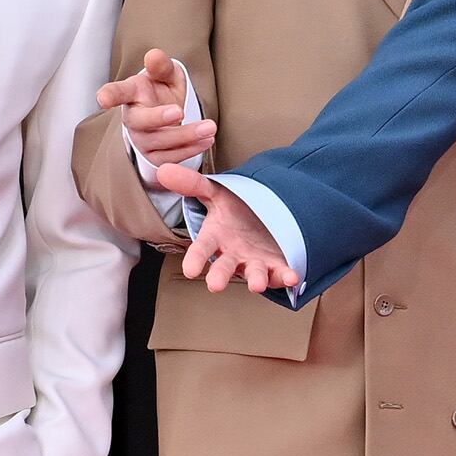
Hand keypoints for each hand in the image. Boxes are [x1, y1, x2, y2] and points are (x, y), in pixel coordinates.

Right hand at [94, 47, 215, 164]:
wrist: (171, 116)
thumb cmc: (163, 91)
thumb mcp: (166, 75)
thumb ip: (161, 66)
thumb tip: (154, 55)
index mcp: (131, 94)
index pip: (117, 92)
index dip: (109, 95)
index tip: (103, 99)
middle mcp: (133, 119)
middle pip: (139, 122)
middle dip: (158, 118)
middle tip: (179, 111)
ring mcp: (141, 141)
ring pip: (158, 143)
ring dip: (185, 136)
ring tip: (209, 127)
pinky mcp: (154, 158)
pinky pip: (170, 158)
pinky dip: (190, 150)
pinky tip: (206, 140)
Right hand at [146, 164, 296, 293]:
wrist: (263, 216)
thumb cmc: (235, 208)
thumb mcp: (215, 192)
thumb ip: (192, 184)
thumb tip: (163, 170)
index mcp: (216, 237)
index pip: (201, 249)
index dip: (195, 259)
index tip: (190, 270)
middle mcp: (233, 254)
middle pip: (224, 266)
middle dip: (220, 276)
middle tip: (214, 285)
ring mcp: (254, 262)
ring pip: (253, 274)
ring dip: (255, 279)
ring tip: (256, 284)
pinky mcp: (275, 265)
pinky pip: (280, 274)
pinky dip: (285, 277)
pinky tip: (291, 277)